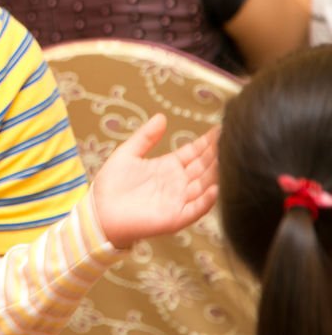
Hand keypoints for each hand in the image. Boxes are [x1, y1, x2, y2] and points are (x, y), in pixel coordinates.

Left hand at [91, 115, 218, 248]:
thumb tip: (161, 117)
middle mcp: (177, 183)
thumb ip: (145, 137)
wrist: (99, 213)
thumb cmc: (111, 185)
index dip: (207, 142)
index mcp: (168, 167)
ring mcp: (178, 200)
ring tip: (231, 160)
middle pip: (203, 167)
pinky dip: (206, 201)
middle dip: (218, 155)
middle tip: (234, 140)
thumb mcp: (127, 154)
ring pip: (204, 185)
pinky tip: (215, 189)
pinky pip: (195, 209)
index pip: (193, 152)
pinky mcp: (175, 217)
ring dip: (217, 175)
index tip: (221, 128)